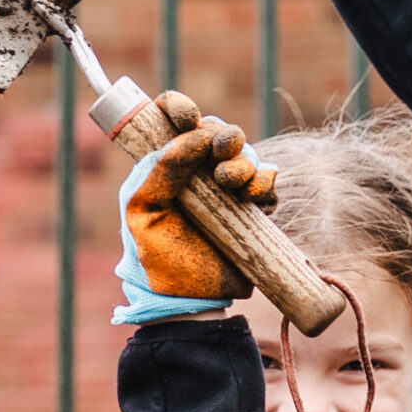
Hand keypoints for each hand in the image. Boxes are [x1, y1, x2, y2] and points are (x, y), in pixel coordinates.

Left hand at [113, 91, 265, 325]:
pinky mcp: (250, 211)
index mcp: (164, 164)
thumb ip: (161, 169)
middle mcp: (195, 172)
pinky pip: (267, 182)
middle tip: (219, 165)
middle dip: (224, 139)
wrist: (188, 303)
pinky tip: (256, 200)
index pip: (172, 118)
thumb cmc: (155, 259)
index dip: (181, 107)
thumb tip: (196, 135)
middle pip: (217, 131)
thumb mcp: (144, 210)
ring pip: (246, 154)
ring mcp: (225, 191)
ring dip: (246, 164)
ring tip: (234, 188)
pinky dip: (266, 184)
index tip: (187, 118)